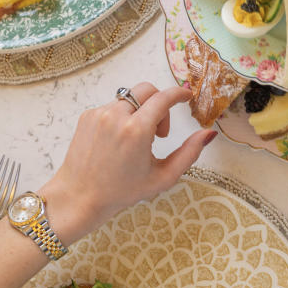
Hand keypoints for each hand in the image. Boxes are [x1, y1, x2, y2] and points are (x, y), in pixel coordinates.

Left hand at [42, 83, 215, 238]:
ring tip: (136, 142)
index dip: (179, 94)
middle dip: (159, 104)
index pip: (164, 97)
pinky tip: (118, 143)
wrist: (79, 197)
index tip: (186, 96)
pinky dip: (122, 118)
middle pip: (147, 90)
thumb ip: (189, 153)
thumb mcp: (162, 177)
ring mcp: (99, 114)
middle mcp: (116, 116)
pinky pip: (113, 106)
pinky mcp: (87, 116)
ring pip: (130, 99)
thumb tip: (208, 134)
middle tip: (159, 132)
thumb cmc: (121, 191)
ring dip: (140, 113)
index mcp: (136, 130)